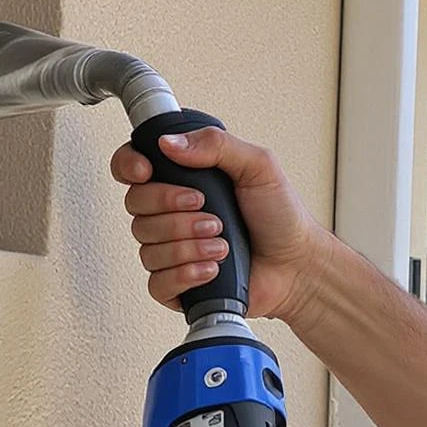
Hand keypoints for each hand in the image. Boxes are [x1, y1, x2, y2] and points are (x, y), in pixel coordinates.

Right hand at [111, 124, 324, 324]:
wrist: (297, 264)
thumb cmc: (280, 215)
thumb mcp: (258, 166)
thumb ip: (217, 146)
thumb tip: (169, 143)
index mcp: (183, 178)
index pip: (131, 166)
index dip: (129, 166)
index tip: (146, 171)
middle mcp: (170, 212)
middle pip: (136, 206)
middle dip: (172, 210)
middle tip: (210, 212)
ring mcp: (171, 248)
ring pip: (147, 246)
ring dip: (187, 245)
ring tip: (221, 244)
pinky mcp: (177, 283)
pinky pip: (157, 282)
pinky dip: (185, 275)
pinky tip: (211, 268)